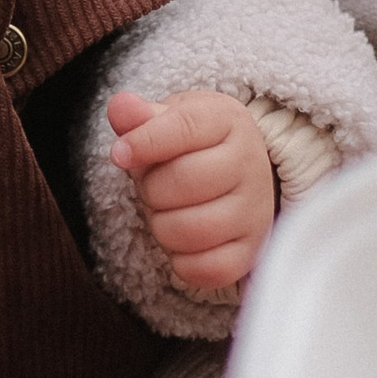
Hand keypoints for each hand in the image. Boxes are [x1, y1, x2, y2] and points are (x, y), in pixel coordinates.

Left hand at [106, 89, 276, 294]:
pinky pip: (206, 270)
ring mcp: (257, 211)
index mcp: (230, 121)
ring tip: (169, 211)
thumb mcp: (169, 119)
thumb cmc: (192, 146)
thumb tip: (120, 107)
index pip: (182, 128)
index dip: (142, 143)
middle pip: (181, 182)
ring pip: (190, 231)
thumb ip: (140, 116)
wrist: (236, 173)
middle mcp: (251, 164)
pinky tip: (183, 241)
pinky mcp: (253, 252)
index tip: (120, 154)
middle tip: (155, 186)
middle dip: (151, 188)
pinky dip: (182, 262)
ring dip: (162, 226)